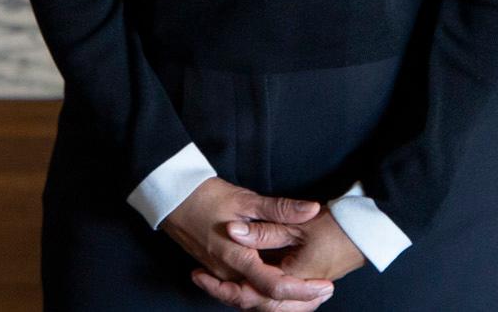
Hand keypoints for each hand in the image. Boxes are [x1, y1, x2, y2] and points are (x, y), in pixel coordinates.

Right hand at [160, 177, 337, 309]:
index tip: (326, 286)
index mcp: (237, 258)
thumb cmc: (206, 196)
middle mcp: (229, 273)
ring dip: (282, 298)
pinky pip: (243, 290)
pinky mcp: (217, 270)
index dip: (302, 290)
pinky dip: (264, 292)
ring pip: (255, 298)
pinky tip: (281, 285)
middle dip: (297, 300)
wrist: (171, 197)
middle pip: (266, 300)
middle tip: (324, 292)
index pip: (274, 285)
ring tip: (308, 290)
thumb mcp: (246, 199)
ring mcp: (221, 274)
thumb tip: (312, 209)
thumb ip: (280, 209)